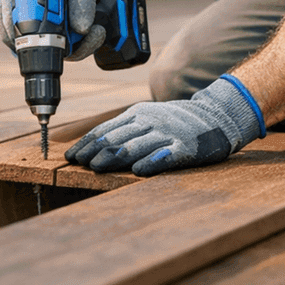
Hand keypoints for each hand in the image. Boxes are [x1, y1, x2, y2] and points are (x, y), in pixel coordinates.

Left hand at [65, 76, 264, 175]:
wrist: (214, 116)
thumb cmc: (174, 122)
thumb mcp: (147, 117)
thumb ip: (124, 129)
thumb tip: (93, 145)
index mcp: (137, 114)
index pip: (105, 129)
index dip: (86, 143)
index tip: (70, 156)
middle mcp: (149, 121)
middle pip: (116, 137)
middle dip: (94, 151)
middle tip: (79, 164)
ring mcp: (167, 134)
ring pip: (136, 145)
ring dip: (114, 157)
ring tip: (96, 167)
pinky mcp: (185, 147)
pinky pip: (166, 155)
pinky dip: (151, 162)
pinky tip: (138, 170)